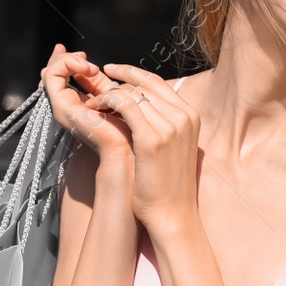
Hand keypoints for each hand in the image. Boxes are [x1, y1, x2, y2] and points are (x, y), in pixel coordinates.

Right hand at [41, 43, 132, 163]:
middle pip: (51, 75)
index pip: (61, 78)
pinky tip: (88, 69)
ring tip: (90, 66)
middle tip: (83, 55)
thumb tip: (98, 66)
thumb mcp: (110, 95)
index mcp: (76, 104)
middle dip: (64, 59)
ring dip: (68, 61)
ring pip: (50, 72)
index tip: (82, 53)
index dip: (67, 62)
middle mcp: (65, 106)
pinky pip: (53, 76)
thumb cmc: (124, 124)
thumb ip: (99, 82)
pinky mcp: (61, 106)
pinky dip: (67, 65)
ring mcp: (60, 107)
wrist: (125, 146)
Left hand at [83, 64, 200, 229]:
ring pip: (133, 93)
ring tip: (94, 102)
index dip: (133, 73)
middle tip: (98, 83)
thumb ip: (164, 123)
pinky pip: (125, 106)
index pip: (158, 82)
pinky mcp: (151, 138)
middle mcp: (184, 116)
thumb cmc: (168, 185)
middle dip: (119, 80)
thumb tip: (142, 107)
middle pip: (145, 84)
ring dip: (109, 94)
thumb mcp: (175, 147)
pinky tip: (96, 108)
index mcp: (190, 115)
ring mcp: (170, 126)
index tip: (114, 71)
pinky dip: (108, 102)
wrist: (173, 214)